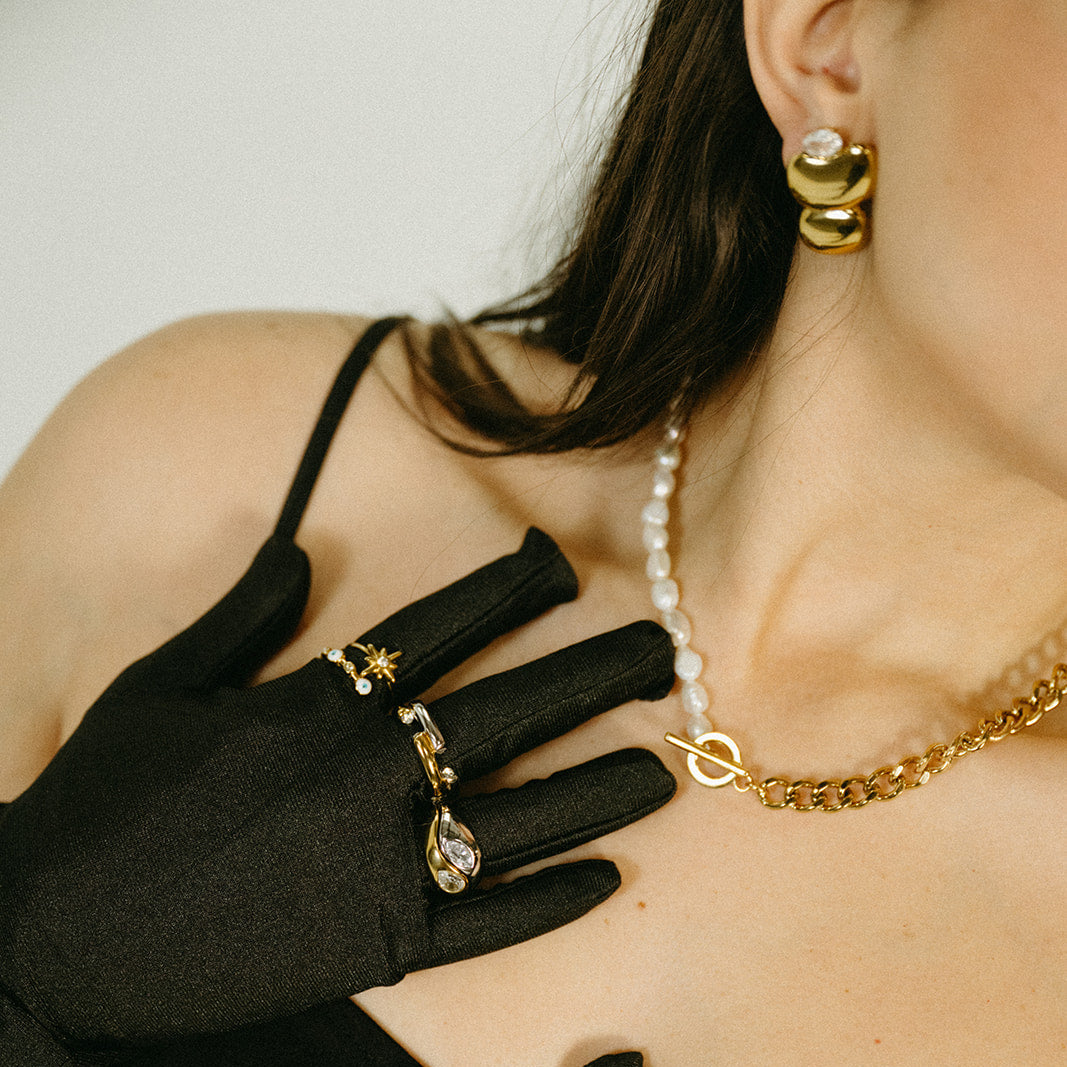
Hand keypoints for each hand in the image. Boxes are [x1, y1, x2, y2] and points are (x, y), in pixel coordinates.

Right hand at [0, 529, 673, 1053]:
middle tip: (668, 652)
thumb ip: (237, 616)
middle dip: (591, 675)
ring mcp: (374, 863)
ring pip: (517, 815)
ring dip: (596, 790)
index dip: (505, 590)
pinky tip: (608, 880)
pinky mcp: (373, 944)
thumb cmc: (101, 799)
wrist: (53, 938)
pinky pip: (482, 923)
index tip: (562, 564)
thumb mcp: (157, 686)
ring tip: (665, 771)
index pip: (434, 628)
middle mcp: (362, 777)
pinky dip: (547, 901)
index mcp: (313, 706)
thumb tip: (297, 551)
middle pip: (504, 710)